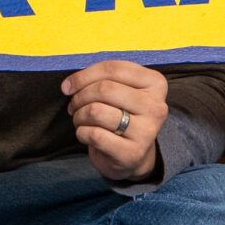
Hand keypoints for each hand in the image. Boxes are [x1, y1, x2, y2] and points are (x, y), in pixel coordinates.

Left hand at [63, 60, 169, 182]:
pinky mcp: (132, 153)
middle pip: (104, 89)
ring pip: (96, 111)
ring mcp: (147, 131)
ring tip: (80, 120)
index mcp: (155, 83)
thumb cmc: (121, 115)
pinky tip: (86, 134)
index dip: (84, 75)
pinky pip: (94, 135)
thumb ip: (99, 79)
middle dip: (80, 97)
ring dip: (79, 115)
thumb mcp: (119, 91)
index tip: (68, 86)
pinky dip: (81, 133)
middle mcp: (156, 106)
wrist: (132, 155)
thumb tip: (69, 85)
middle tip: (74, 106)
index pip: (113, 69)